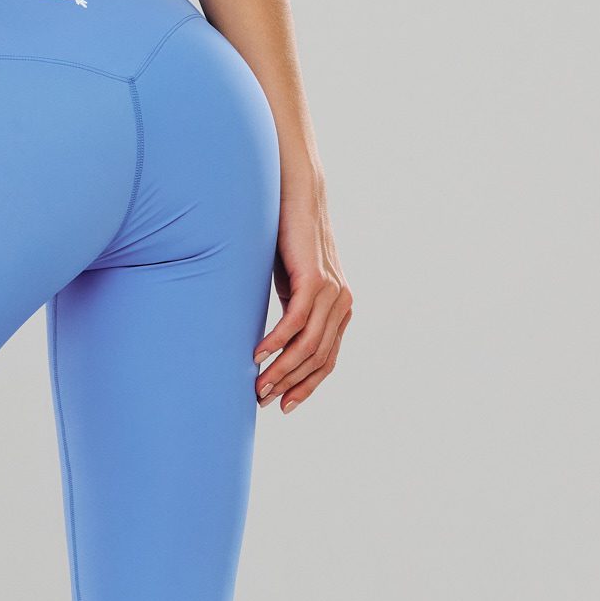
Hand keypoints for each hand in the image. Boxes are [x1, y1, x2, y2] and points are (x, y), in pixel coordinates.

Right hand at [255, 190, 351, 411]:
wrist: (296, 195)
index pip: (326, 360)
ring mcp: (331, 292)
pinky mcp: (315, 280)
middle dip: (289, 384)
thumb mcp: (292, 283)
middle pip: (318, 359)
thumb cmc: (287, 239)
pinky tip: (258, 355)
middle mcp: (342, 303)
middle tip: (261, 400)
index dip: (306, 386)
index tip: (283, 405)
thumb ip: (293, 311)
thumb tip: (273, 344)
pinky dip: (276, 342)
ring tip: (257, 385)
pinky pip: (296, 322)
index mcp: (340, 309)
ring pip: (308, 346)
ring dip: (281, 369)